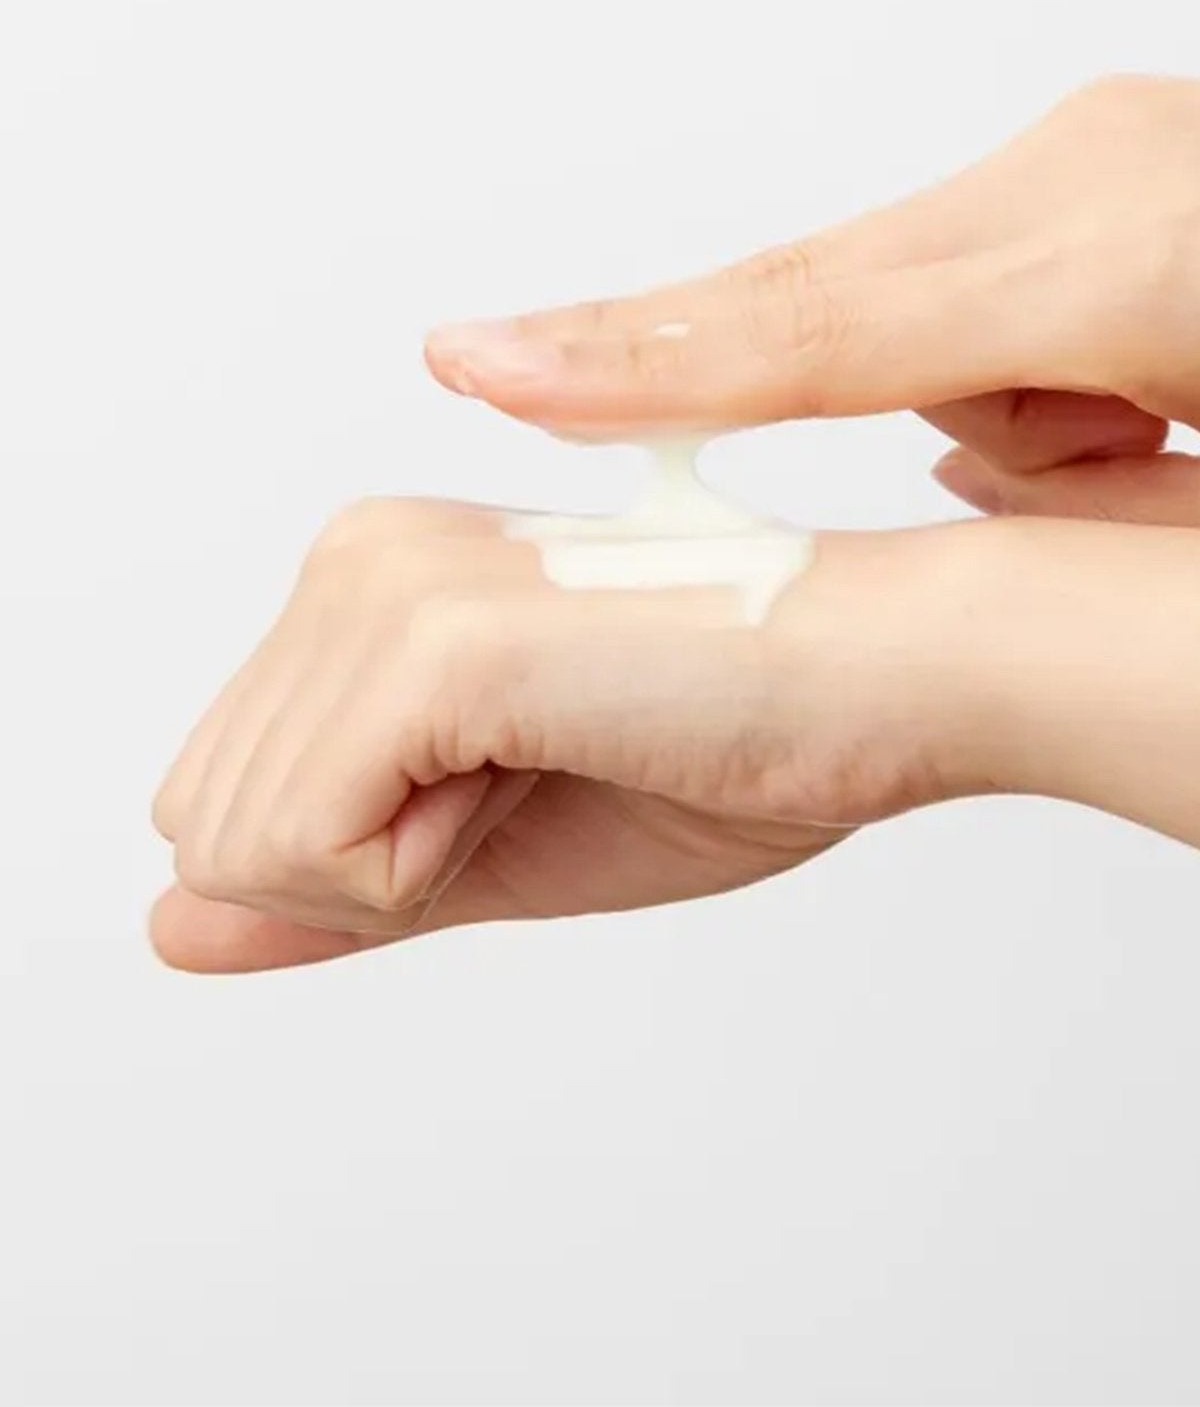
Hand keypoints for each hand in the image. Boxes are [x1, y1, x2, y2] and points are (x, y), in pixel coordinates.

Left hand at [150, 496, 987, 973]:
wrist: (888, 683)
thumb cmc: (729, 747)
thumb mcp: (484, 851)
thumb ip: (319, 887)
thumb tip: (164, 928)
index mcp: (363, 579)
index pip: (225, 800)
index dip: (369, 858)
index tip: (519, 782)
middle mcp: (350, 553)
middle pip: (206, 823)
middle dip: (366, 867)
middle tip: (537, 779)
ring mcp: (381, 584)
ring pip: (235, 844)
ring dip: (404, 866)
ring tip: (555, 759)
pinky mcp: (432, 639)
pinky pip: (306, 849)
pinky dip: (423, 871)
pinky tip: (550, 764)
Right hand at [425, 75, 1199, 525]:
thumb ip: (1095, 499)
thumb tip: (963, 466)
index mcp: (1143, 248)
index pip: (830, 322)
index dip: (649, 363)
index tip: (487, 364)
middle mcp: (1097, 171)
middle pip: (827, 298)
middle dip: (725, 376)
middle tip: (579, 393)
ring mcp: (1097, 164)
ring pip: (901, 310)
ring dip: (966, 415)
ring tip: (1142, 463)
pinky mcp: (1104, 180)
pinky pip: (973, 295)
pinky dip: (1007, 379)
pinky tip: (1130, 421)